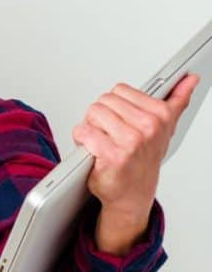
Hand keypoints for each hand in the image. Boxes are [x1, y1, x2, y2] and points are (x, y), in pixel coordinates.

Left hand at [71, 73, 200, 241]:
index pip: (120, 90)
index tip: (124, 120)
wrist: (132, 193)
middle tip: (110, 134)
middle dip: (101, 116)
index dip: (115, 106)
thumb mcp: (164, 128)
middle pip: (104, 100)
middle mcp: (149, 126)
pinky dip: (81, 140)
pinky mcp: (114, 155)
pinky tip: (94, 150)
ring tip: (103, 141)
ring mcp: (132, 141)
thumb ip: (176, 100)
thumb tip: (190, 78)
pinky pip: (84, 132)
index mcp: (162, 114)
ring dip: (91, 127)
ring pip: (93, 113)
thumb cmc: (143, 159)